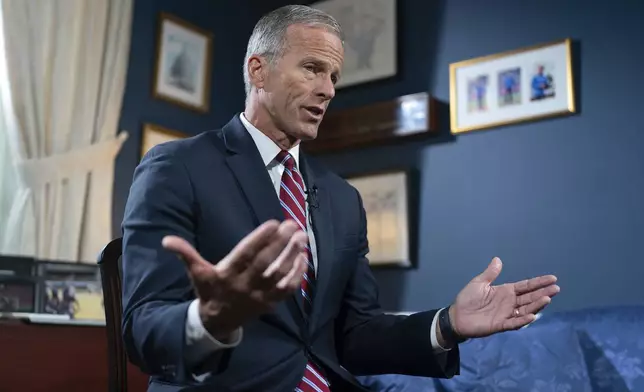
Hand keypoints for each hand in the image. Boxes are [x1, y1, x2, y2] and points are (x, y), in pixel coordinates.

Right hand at [161, 219, 307, 339]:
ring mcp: (259, 295)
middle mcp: (243, 285)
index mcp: (225, 274)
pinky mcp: (270, 303)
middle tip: (293, 225)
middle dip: (280, 243)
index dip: (259, 239)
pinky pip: (287, 290)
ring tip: (302, 237)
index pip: (245, 254)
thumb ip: (185, 254)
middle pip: (265, 263)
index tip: (274, 223)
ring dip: (292, 256)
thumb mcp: (196, 272)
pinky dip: (297, 275)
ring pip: (279, 275)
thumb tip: (166, 240)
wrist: (217, 323)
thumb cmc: (208, 291)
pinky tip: (304, 258)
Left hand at [449, 257, 559, 338]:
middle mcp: (510, 303)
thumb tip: (498, 259)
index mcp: (506, 291)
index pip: (526, 286)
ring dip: (536, 305)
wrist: (457, 316)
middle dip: (543, 293)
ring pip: (525, 309)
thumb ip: (490, 274)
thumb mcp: (478, 283)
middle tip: (556, 288)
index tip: (552, 278)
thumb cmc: (468, 299)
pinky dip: (522, 320)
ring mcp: (506, 314)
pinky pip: (513, 323)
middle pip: (530, 297)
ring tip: (547, 299)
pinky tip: (531, 315)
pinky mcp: (500, 325)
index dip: (538, 282)